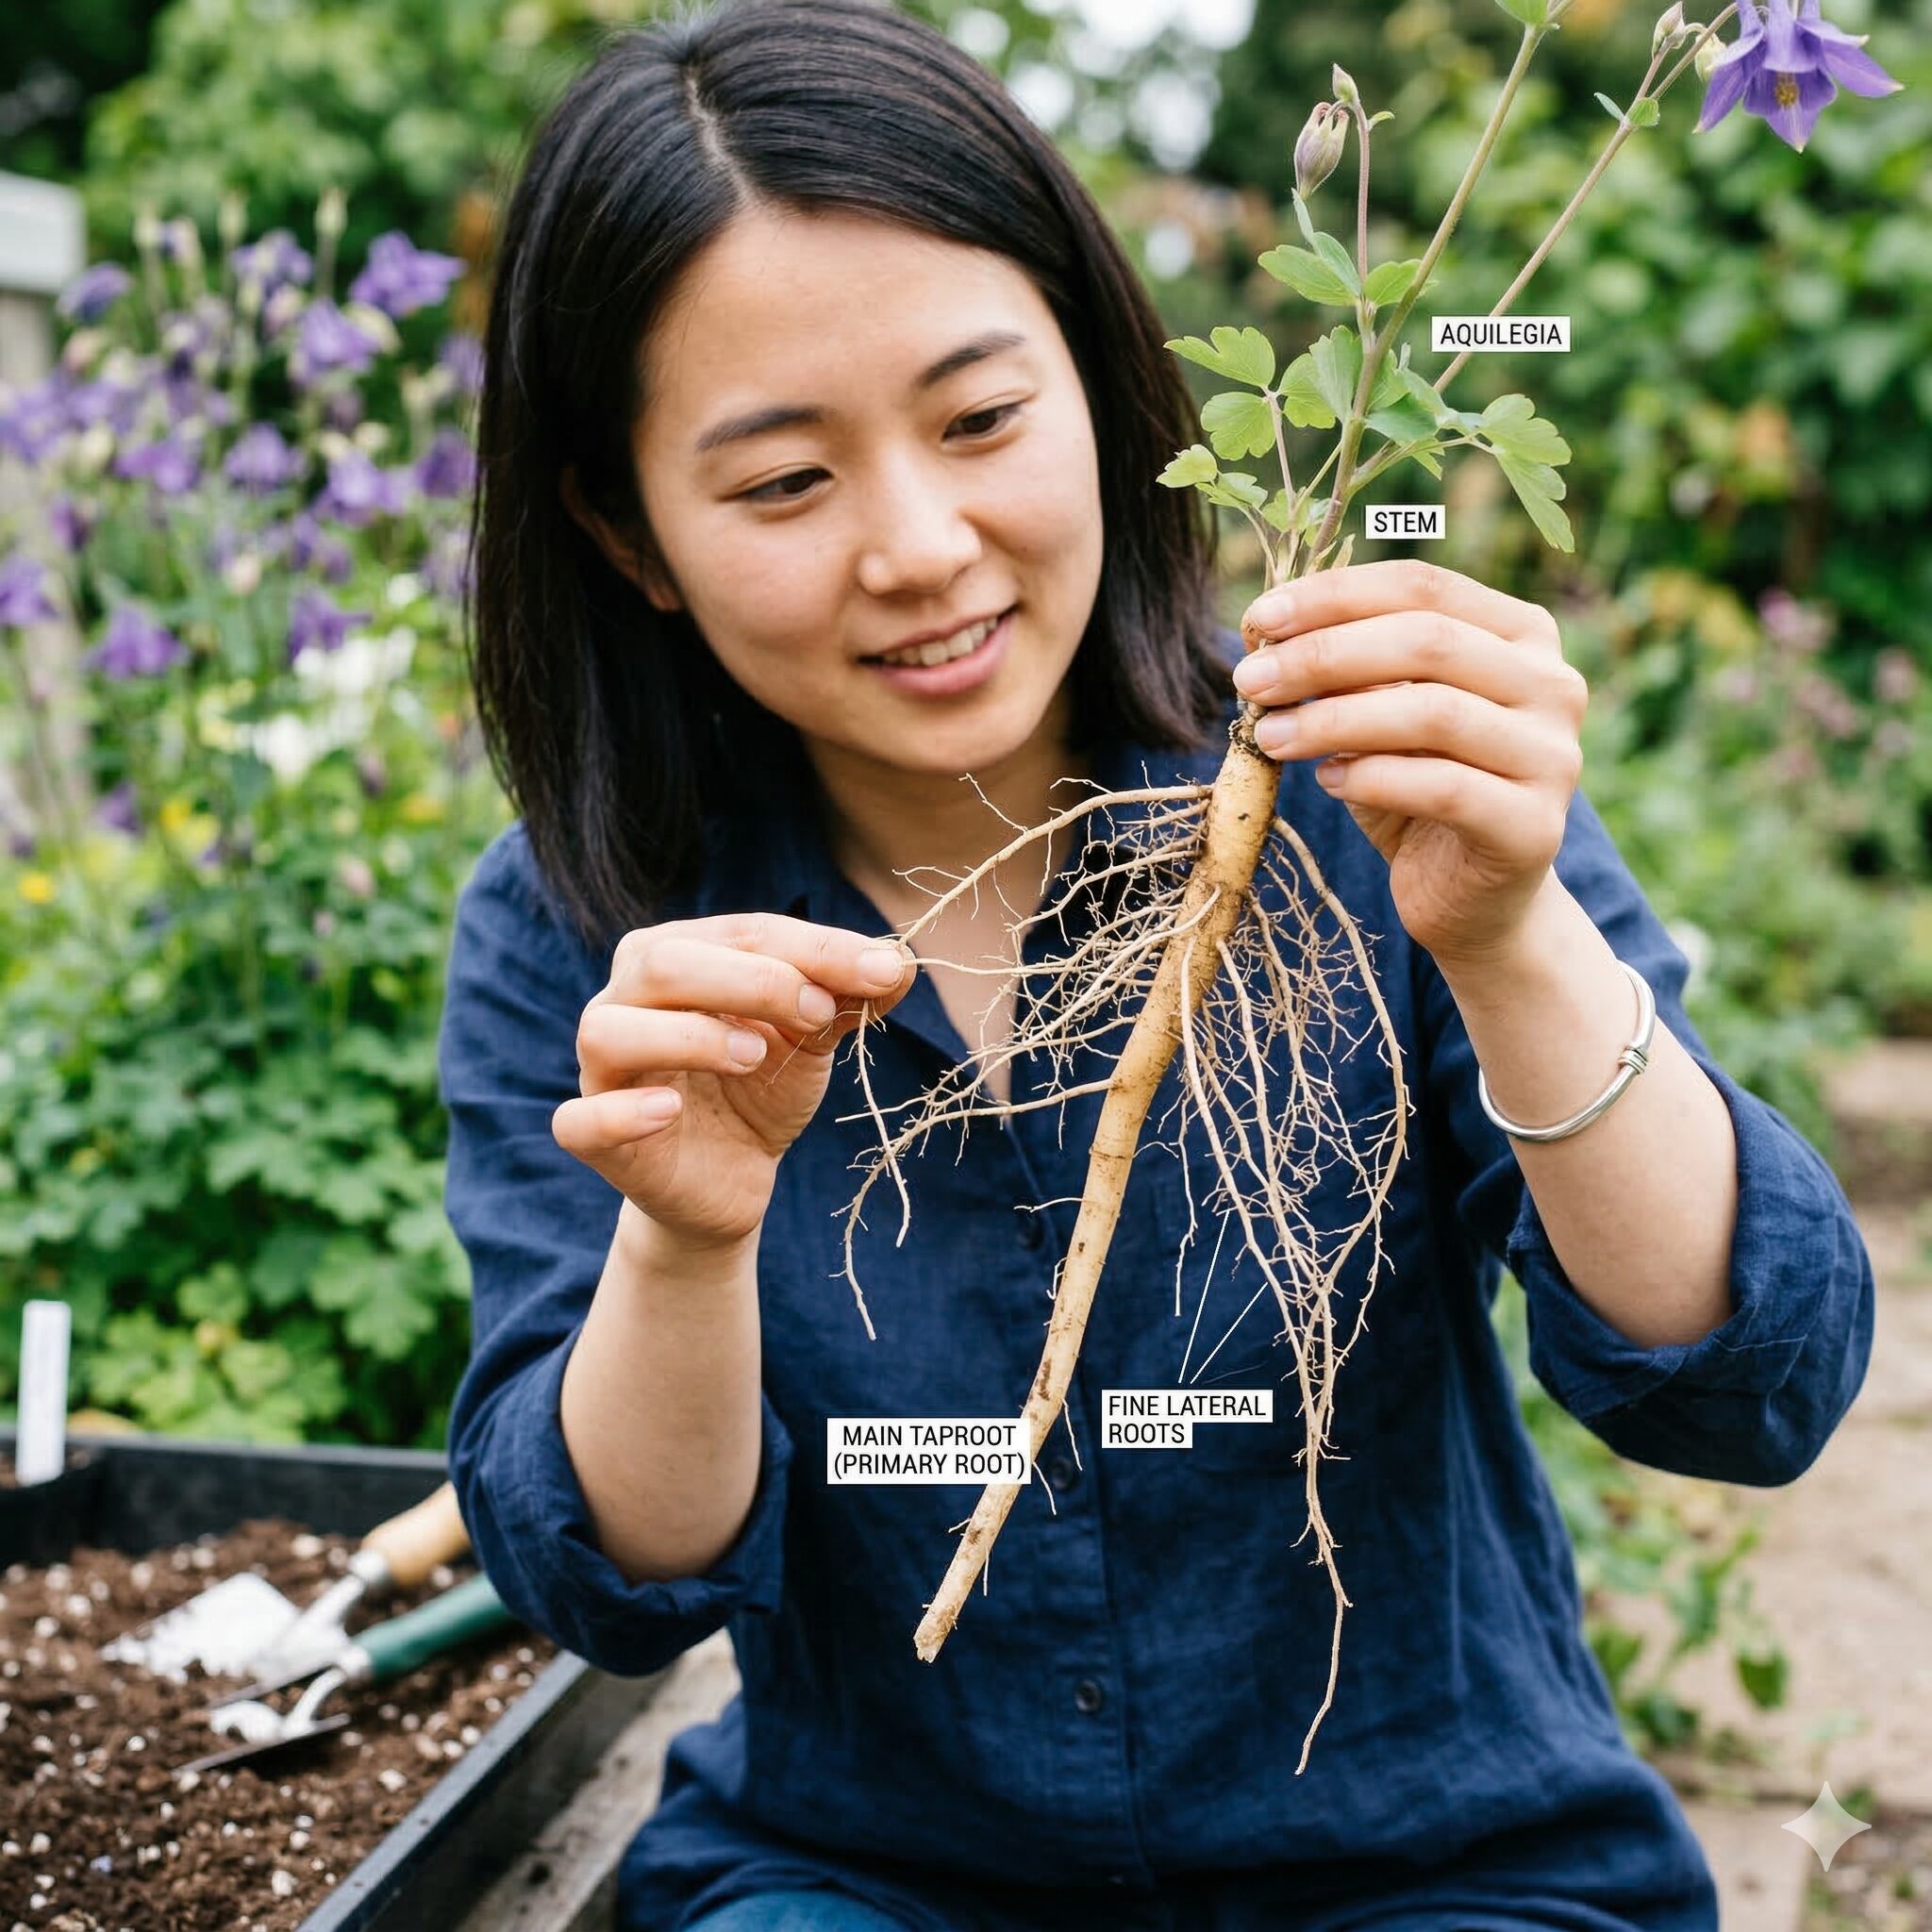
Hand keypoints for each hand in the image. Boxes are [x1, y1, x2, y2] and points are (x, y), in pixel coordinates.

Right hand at [552, 914, 917, 1248]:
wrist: (732, 1179)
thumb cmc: (761, 1088)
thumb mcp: (810, 1038)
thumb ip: (847, 998)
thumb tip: (901, 965)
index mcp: (678, 954)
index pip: (743, 932)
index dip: (814, 948)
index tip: (879, 973)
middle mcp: (625, 997)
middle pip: (666, 962)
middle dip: (751, 980)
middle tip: (817, 1013)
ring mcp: (600, 1067)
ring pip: (610, 1029)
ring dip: (689, 1036)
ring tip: (754, 1058)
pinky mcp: (592, 1134)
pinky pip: (580, 1120)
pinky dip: (621, 1112)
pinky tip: (669, 1110)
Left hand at [1236, 560, 1587, 968]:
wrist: (1474, 902)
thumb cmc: (1418, 793)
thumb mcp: (1380, 718)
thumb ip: (1347, 671)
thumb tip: (1264, 633)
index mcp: (1521, 635)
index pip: (1423, 586)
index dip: (1334, 595)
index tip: (1258, 620)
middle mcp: (1553, 684)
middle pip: (1427, 641)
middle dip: (1323, 655)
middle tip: (1250, 681)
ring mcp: (1553, 756)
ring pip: (1433, 712)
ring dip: (1334, 719)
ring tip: (1268, 735)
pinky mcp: (1533, 827)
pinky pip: (1443, 787)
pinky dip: (1371, 778)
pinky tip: (1326, 780)